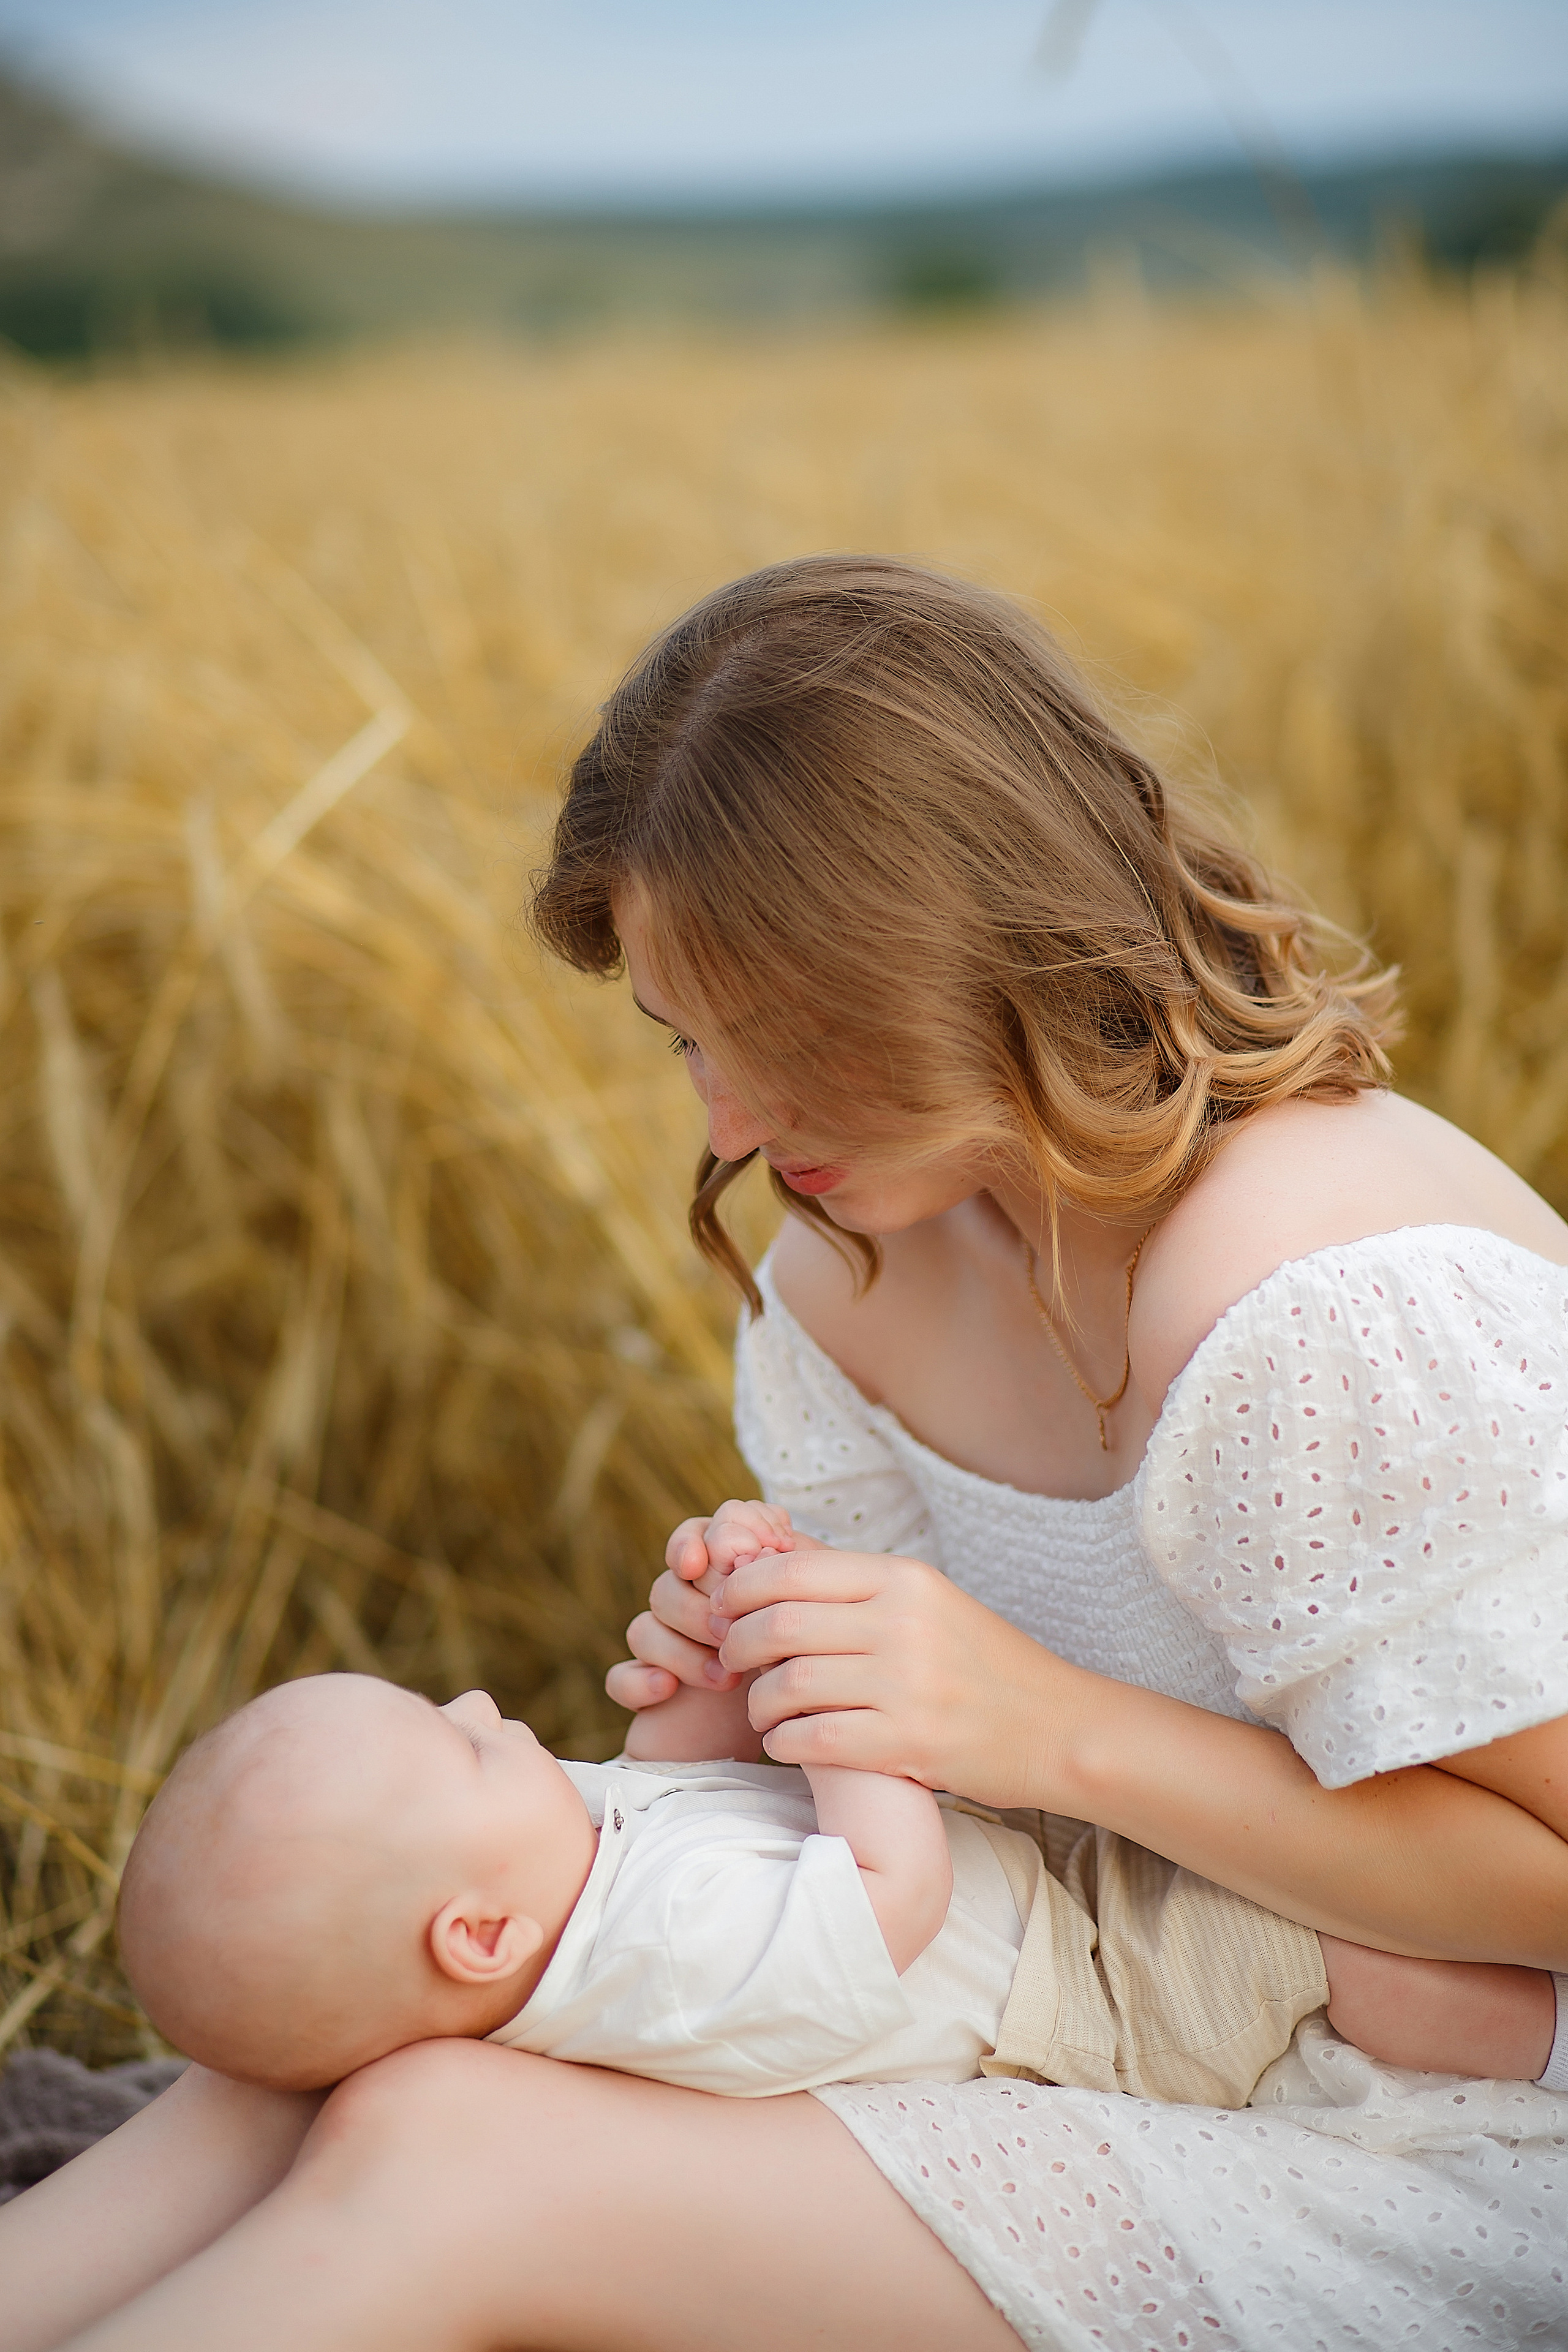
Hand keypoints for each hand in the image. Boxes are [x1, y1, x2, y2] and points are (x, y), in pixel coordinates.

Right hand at [604, 1500, 798, 1718]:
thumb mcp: (810, 1614)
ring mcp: (666, 1650)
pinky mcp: (648, 1693)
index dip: (705, 1541)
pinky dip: (638, 1680)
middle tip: (734, 1633)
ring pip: (644, 1628)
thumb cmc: (807, 1667)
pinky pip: (621, 1678)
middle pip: (669, 1584)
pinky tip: (667, 1688)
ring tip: (727, 1679)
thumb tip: (745, 1547)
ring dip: (682, 1651)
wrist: (793, 1742)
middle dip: (701, 1606)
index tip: (738, 1556)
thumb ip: (784, 1571)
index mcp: (727, 1576)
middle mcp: (692, 1606)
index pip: (697, 1535)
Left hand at [707, 1545, 1085, 1808]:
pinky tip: (785, 1741)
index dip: (741, 1589)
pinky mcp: (907, 1744)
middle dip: (737, 1643)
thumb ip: (854, 1585)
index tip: (725, 1609)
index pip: (792, 1569)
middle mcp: (903, 1624)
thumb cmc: (981, 1664)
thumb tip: (767, 1559)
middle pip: (779, 1624)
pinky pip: (814, 1738)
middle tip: (730, 1659)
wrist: (1056, 1728)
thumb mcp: (927, 1602)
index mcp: (905, 1579)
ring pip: (790, 1684)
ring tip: (761, 1707)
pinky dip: (783, 1741)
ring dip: (758, 1699)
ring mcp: (906, 1685)